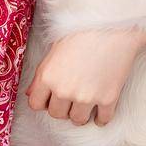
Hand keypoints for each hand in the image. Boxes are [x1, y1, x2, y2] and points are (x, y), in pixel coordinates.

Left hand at [24, 25, 145, 125]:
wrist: (113, 25)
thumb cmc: (82, 32)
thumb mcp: (54, 50)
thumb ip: (41, 75)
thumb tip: (31, 94)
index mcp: (48, 77)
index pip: (36, 104)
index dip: (43, 102)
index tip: (51, 98)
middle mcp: (64, 90)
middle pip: (56, 114)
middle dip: (62, 108)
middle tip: (70, 98)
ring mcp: (87, 97)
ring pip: (78, 120)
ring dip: (80, 114)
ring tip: (85, 103)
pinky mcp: (108, 98)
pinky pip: (102, 120)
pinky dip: (101, 118)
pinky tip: (101, 111)